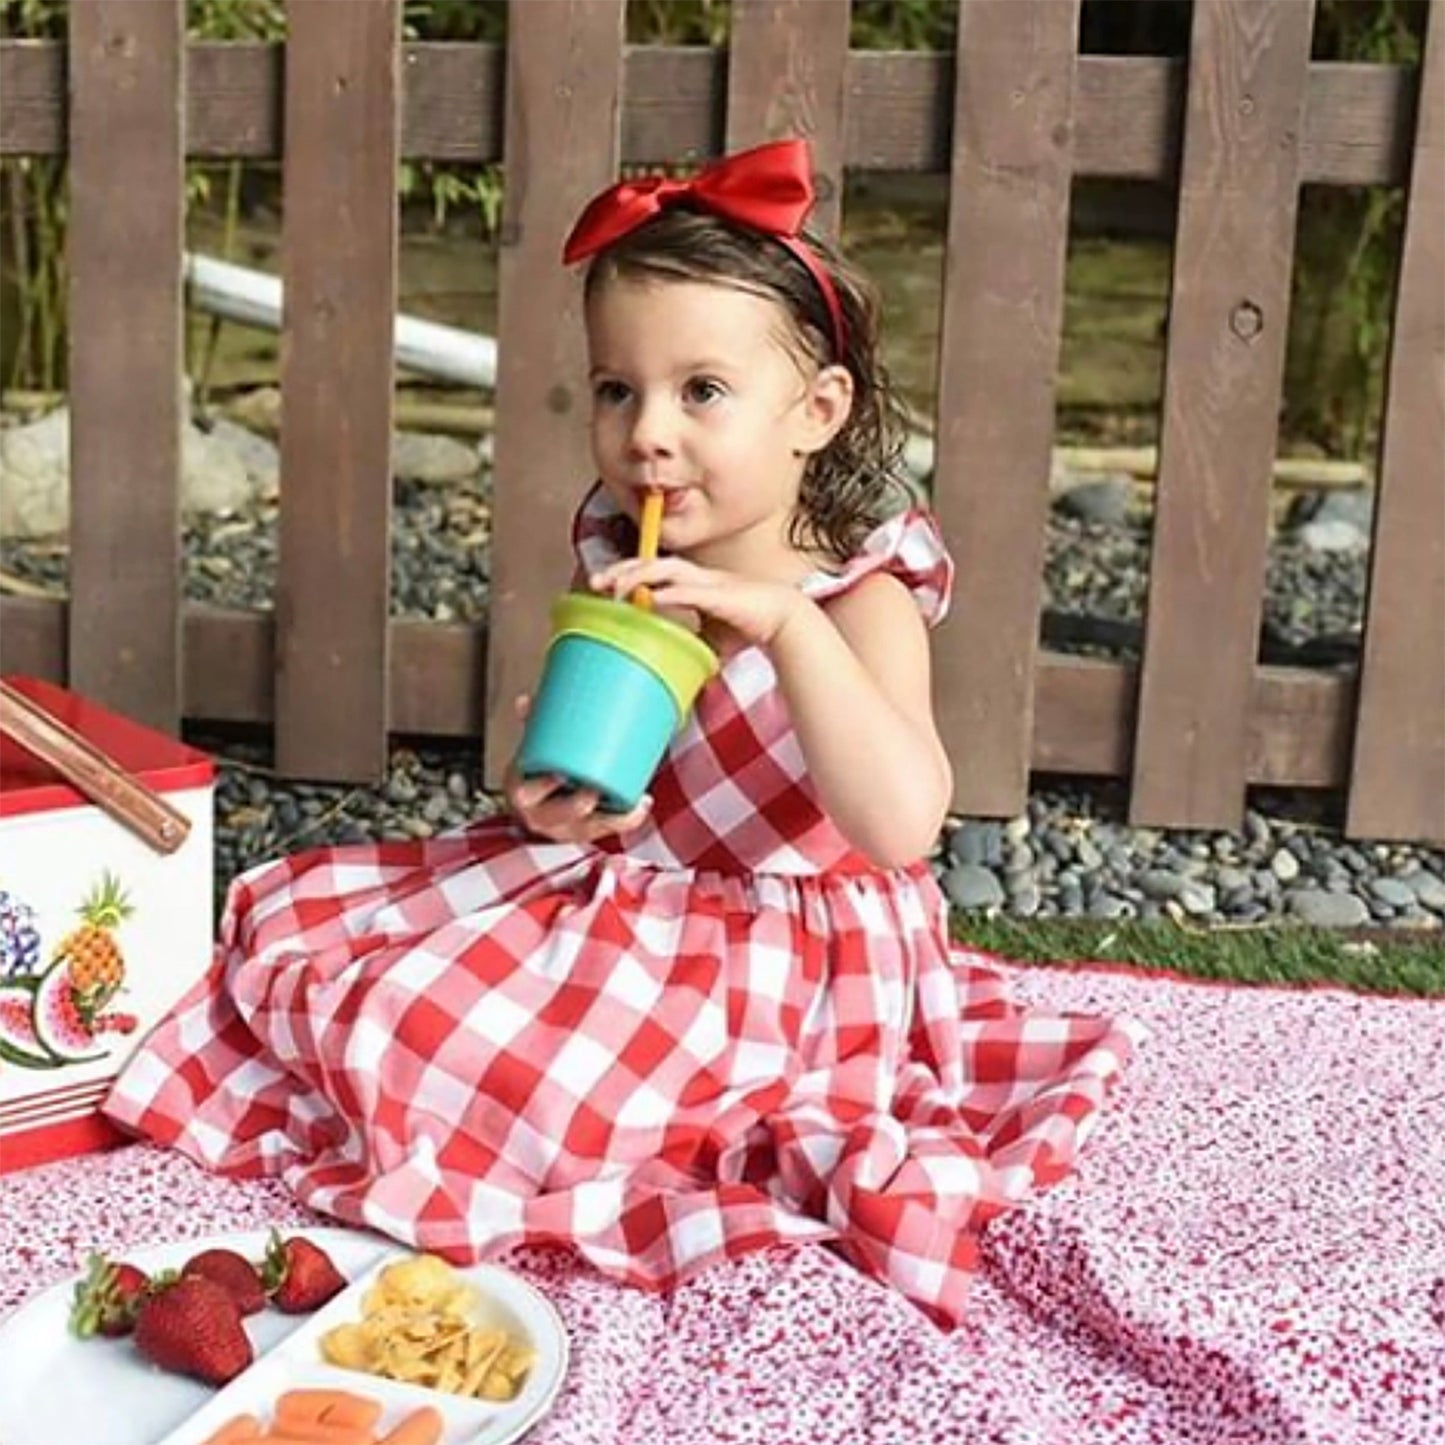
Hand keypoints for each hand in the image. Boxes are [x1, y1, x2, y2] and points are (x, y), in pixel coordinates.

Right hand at [502, 695, 651, 842]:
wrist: (537, 806)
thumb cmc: (534, 774)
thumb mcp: (530, 752)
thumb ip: (532, 726)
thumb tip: (526, 701)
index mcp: (523, 795)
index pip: (531, 792)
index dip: (545, 785)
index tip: (561, 772)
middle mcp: (543, 818)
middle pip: (563, 814)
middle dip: (579, 802)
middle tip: (597, 787)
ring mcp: (567, 828)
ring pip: (592, 826)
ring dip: (614, 814)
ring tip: (635, 796)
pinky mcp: (587, 832)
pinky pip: (609, 829)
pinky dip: (628, 817)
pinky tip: (642, 801)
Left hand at [590, 557, 806, 648]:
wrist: (786, 620)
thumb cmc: (752, 626)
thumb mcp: (711, 639)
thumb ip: (691, 646)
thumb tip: (674, 672)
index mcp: (692, 583)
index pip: (652, 570)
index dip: (627, 573)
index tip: (603, 585)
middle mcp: (696, 577)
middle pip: (650, 562)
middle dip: (621, 569)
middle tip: (595, 581)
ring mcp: (707, 582)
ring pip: (665, 568)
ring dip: (637, 575)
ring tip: (615, 586)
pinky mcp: (719, 595)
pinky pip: (689, 590)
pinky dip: (669, 593)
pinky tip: (651, 597)